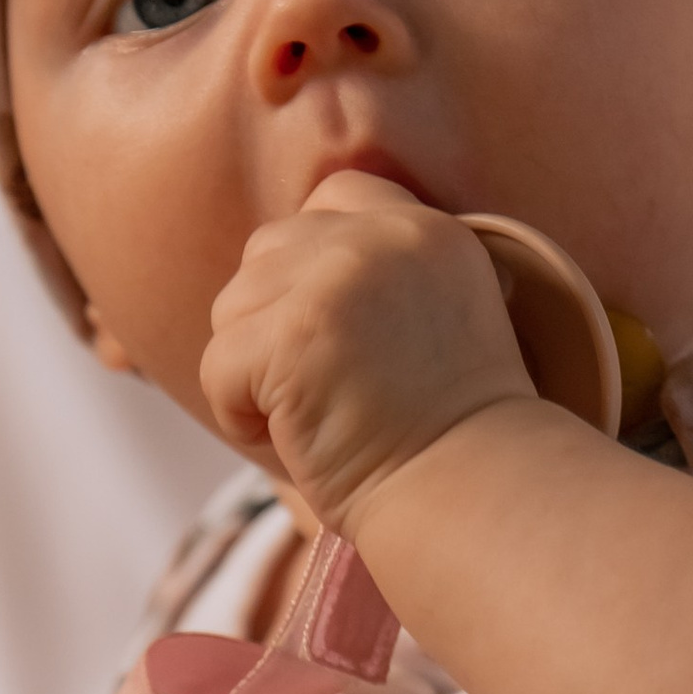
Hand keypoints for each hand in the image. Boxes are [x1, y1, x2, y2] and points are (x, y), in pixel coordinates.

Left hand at [200, 170, 535, 535]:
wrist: (473, 495)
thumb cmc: (453, 440)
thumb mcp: (439, 322)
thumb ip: (381, 279)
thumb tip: (288, 281)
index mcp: (428, 231)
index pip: (333, 198)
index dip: (309, 268)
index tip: (332, 339)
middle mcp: (383, 237)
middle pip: (268, 251)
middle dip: (273, 323)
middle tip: (322, 390)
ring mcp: (337, 279)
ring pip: (233, 307)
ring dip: (253, 372)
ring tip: (313, 420)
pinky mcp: (294, 333)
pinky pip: (219, 363)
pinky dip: (240, 416)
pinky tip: (295, 441)